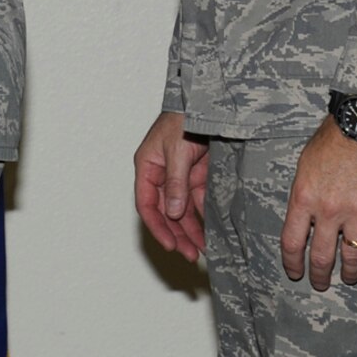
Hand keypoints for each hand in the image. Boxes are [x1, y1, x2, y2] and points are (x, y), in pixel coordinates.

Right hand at [134, 111, 209, 260]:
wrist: (207, 102)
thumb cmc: (183, 118)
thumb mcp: (176, 151)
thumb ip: (174, 182)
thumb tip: (171, 212)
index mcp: (147, 167)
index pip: (146, 204)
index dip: (156, 226)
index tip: (170, 245)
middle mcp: (161, 175)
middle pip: (165, 212)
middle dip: (176, 234)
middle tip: (189, 254)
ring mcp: (180, 176)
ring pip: (181, 210)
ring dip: (190, 230)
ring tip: (201, 250)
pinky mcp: (197, 175)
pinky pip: (198, 202)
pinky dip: (203, 217)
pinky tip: (210, 232)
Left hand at [281, 115, 356, 289]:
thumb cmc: (333, 139)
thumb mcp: (305, 165)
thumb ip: (305, 195)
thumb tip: (306, 219)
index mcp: (304, 197)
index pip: (293, 241)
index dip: (292, 262)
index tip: (295, 272)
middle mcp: (329, 210)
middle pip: (321, 255)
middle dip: (319, 274)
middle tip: (320, 284)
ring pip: (352, 255)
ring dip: (350, 272)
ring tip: (349, 279)